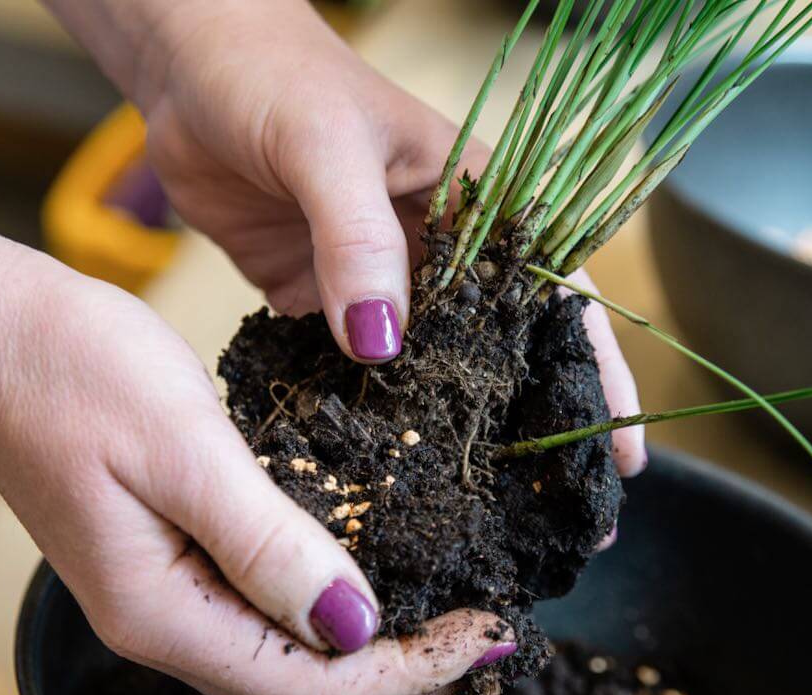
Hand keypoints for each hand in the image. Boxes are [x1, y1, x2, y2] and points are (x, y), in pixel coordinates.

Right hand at [0, 213, 514, 694]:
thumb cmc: (69, 370)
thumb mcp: (182, 448)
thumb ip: (267, 543)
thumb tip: (356, 622)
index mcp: (164, 612)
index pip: (313, 685)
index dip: (412, 669)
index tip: (491, 629)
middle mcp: (166, 625)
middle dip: (408, 689)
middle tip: (492, 651)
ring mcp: (167, 599)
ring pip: (290, 675)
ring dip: (377, 670)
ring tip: (453, 641)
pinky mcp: (175, 564)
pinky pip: (267, 629)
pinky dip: (335, 632)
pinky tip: (375, 602)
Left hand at [122, 1, 646, 476]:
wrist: (189, 71)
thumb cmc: (276, 78)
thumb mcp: (329, 149)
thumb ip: (358, 240)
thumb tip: (381, 345)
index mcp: (478, 202)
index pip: (553, 292)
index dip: (596, 367)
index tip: (622, 443)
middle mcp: (441, 251)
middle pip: (501, 347)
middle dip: (532, 419)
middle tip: (559, 504)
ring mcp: (383, 281)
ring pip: (432, 366)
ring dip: (454, 427)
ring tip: (485, 506)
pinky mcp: (324, 301)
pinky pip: (357, 366)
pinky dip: (371, 411)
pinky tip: (383, 464)